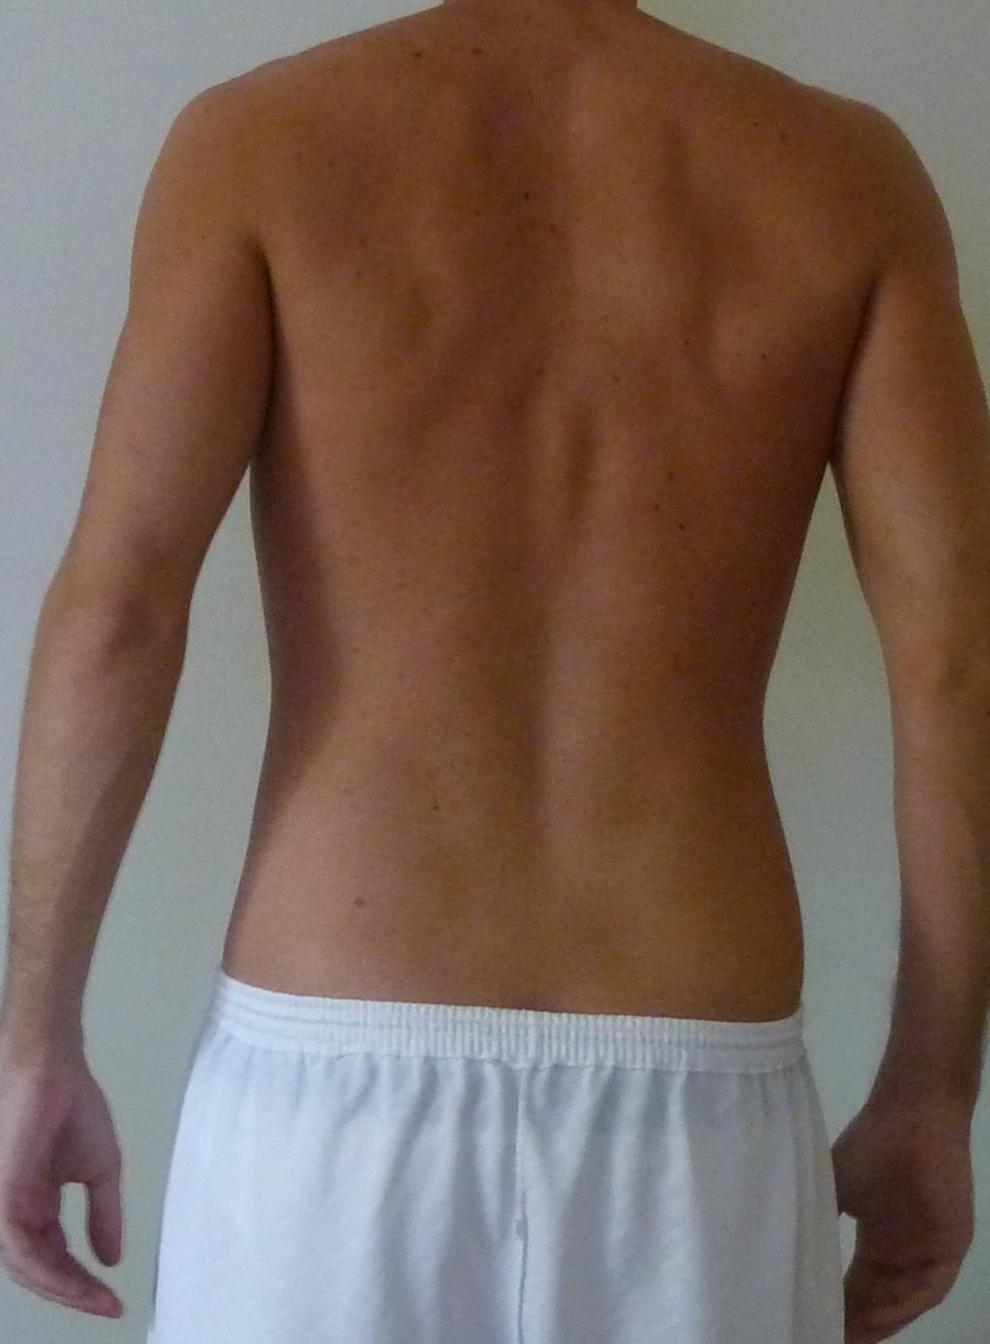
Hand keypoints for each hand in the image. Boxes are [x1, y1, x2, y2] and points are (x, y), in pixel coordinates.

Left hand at [0, 1051, 124, 1317]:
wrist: (54, 1070)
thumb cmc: (73, 1106)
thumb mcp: (101, 1169)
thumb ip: (104, 1215)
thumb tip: (111, 1258)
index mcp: (35, 1207)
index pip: (54, 1258)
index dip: (83, 1284)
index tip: (114, 1300)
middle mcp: (16, 1213)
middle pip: (38, 1271)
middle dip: (74, 1293)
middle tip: (107, 1305)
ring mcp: (6, 1206)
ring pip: (26, 1267)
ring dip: (62, 1287)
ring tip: (96, 1297)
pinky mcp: (4, 1197)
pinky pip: (21, 1247)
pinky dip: (48, 1268)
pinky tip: (75, 1276)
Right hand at [832, 1094, 973, 1342]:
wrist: (911, 1115)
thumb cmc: (870, 1144)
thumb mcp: (833, 1185)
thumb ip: (816, 1216)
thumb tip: (775, 1243)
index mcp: (876, 1237)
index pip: (855, 1284)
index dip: (835, 1306)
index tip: (809, 1319)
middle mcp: (902, 1250)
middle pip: (877, 1299)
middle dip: (852, 1322)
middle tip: (823, 1336)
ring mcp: (928, 1249)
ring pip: (901, 1299)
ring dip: (877, 1322)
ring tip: (846, 1337)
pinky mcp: (952, 1246)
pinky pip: (929, 1288)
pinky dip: (904, 1305)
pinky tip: (880, 1317)